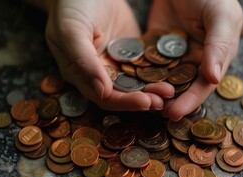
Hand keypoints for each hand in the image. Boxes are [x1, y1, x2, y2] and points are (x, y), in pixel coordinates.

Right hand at [46, 0, 173, 110]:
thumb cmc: (72, 7)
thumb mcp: (71, 31)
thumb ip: (84, 61)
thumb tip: (102, 92)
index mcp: (81, 75)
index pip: (105, 97)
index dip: (124, 102)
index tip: (145, 102)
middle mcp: (101, 74)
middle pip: (124, 94)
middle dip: (143, 99)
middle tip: (162, 101)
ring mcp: (118, 63)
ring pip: (137, 83)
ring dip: (153, 88)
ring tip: (169, 91)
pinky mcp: (132, 53)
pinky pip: (146, 66)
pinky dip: (157, 73)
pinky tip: (171, 75)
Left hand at [148, 0, 242, 119]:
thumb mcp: (221, 17)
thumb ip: (219, 46)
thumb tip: (214, 78)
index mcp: (215, 60)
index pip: (202, 86)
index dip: (189, 101)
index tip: (174, 113)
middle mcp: (194, 63)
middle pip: (181, 88)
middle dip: (168, 101)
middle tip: (153, 110)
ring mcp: (174, 57)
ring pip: (163, 80)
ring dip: (152, 91)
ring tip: (140, 101)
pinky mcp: (156, 50)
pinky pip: (148, 65)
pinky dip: (140, 74)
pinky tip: (130, 83)